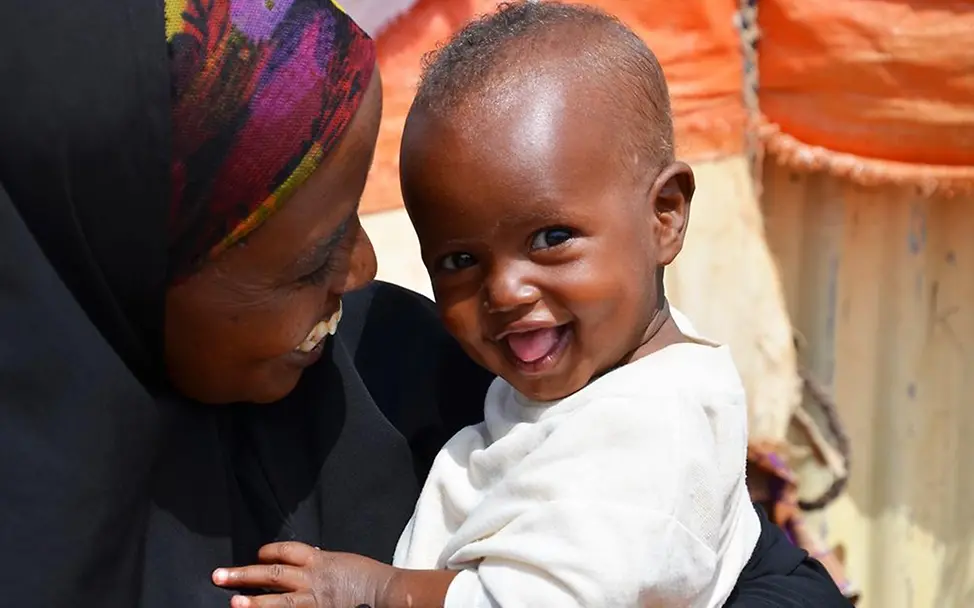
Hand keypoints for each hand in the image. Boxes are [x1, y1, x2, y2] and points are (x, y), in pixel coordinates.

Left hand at [212, 541, 395, 607]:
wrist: (387, 594)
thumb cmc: (369, 577)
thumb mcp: (342, 561)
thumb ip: (321, 562)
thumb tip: (306, 558)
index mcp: (319, 560)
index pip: (286, 551)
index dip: (269, 552)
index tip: (258, 554)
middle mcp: (312, 580)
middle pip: (272, 574)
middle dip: (244, 574)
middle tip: (219, 575)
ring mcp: (314, 601)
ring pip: (277, 601)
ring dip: (253, 602)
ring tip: (233, 602)